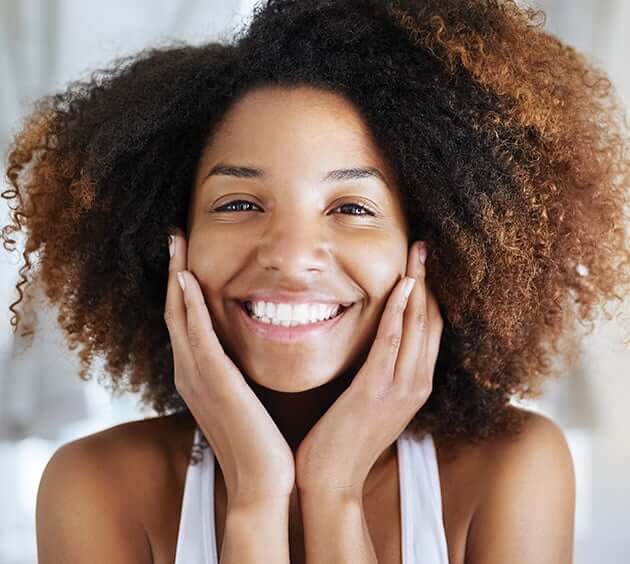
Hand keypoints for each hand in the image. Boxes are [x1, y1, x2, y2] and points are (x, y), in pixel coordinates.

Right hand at [164, 228, 294, 508]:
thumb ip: (237, 373)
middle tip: (174, 237)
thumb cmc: (260, 440)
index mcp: (198, 375)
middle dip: (173, 271)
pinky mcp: (213, 381)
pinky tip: (187, 279)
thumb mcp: (244, 398)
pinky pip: (197, 335)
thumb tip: (246, 351)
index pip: (184, 320)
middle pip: (174, 310)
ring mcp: (197, 376)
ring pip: (179, 316)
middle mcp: (189, 372)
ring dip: (176, 277)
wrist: (263, 481)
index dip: (180, 285)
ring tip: (176, 244)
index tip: (185, 255)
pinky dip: (189, 306)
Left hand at [294, 241, 442, 497]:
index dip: (430, 295)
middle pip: (432, 321)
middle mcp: (417, 384)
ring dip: (418, 285)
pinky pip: (392, 342)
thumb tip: (376, 347)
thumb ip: (381, 374)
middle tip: (425, 247)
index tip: (424, 265)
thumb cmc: (346, 441)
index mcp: (416, 386)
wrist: (332, 481)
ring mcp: (400, 388)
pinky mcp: (376, 390)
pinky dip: (399, 311)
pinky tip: (402, 286)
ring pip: (418, 325)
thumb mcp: (373, 404)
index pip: (431, 331)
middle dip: (430, 281)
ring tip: (418, 253)